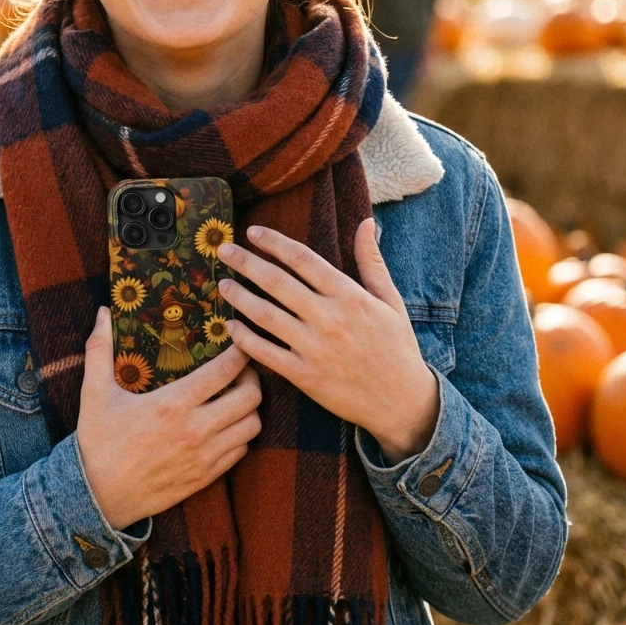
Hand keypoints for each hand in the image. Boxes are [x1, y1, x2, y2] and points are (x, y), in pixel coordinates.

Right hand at [77, 306, 262, 530]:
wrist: (96, 498)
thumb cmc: (97, 441)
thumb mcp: (94, 392)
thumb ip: (99, 349)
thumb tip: (102, 313)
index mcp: (173, 404)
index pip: (225, 371)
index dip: (239, 352)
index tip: (238, 341)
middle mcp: (196, 430)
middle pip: (250, 397)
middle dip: (252, 378)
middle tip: (241, 370)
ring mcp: (204, 457)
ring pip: (252, 426)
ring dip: (250, 408)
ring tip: (236, 397)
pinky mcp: (206, 478)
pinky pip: (241, 452)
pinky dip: (240, 435)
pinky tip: (225, 425)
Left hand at [216, 219, 438, 465]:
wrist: (402, 402)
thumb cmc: (396, 346)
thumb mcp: (390, 300)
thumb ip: (371, 261)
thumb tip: (367, 222)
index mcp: (349, 296)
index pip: (303, 259)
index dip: (274, 242)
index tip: (252, 232)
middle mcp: (329, 319)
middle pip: (277, 283)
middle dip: (246, 263)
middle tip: (224, 250)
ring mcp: (315, 348)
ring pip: (266, 316)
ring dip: (240, 297)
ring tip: (223, 284)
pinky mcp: (305, 377)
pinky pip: (267, 354)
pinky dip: (245, 340)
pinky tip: (231, 327)